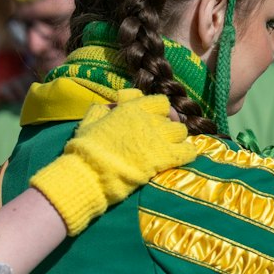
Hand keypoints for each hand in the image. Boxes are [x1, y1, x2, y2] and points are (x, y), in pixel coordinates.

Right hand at [28, 93, 195, 234]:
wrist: (91, 172)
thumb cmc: (86, 148)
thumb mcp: (89, 122)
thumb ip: (101, 111)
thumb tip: (109, 105)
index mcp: (132, 109)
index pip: (160, 102)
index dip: (159, 111)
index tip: (154, 119)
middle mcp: (149, 120)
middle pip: (172, 118)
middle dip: (167, 127)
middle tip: (160, 138)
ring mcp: (159, 138)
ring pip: (181, 132)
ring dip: (176, 139)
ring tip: (169, 148)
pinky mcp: (165, 157)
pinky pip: (188, 151)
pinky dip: (187, 153)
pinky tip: (180, 158)